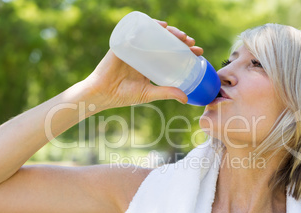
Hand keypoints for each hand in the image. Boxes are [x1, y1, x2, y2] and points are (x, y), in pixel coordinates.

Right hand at [83, 20, 203, 109]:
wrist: (102, 93)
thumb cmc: (123, 95)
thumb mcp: (149, 94)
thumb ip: (166, 93)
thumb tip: (186, 99)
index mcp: (151, 64)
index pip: (172, 54)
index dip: (185, 51)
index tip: (198, 52)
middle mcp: (144, 53)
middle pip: (165, 41)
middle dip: (180, 39)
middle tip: (191, 42)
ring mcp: (134, 47)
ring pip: (155, 34)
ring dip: (170, 31)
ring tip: (180, 35)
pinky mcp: (124, 43)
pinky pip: (137, 30)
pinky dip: (150, 25)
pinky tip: (161, 26)